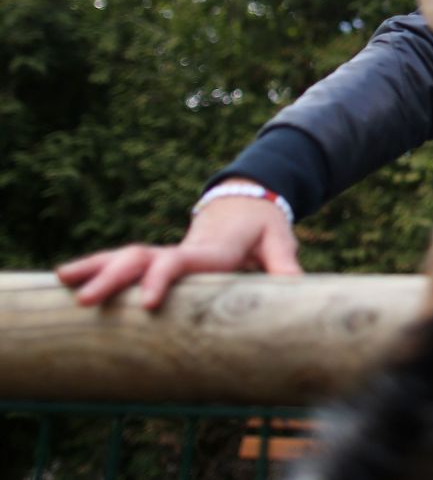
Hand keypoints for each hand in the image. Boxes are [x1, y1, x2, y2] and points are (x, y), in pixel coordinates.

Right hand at [55, 186, 301, 309]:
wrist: (249, 202)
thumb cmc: (264, 226)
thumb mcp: (279, 240)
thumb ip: (284, 263)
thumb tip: (295, 287)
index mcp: (210, 250)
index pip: (180, 262)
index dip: (162, 278)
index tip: (147, 303)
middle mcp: (183, 250)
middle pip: (140, 258)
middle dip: (113, 278)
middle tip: (86, 301)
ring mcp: (168, 254)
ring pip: (125, 257)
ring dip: (95, 269)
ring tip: (63, 283)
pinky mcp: (161, 260)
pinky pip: (125, 263)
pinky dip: (97, 268)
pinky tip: (67, 280)